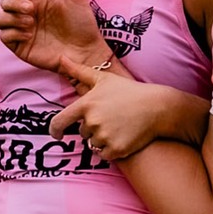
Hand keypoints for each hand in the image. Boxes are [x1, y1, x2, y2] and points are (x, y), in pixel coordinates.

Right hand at [0, 0, 126, 86]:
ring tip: (31, 23)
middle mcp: (25, 12)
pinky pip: (3, 37)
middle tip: (31, 9)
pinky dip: (13, 33)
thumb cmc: (82, 23)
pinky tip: (30, 35)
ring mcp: (20, 29)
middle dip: (13, 3)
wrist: (86, 50)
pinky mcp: (20, 46)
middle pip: (3, 1)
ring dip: (10, 17)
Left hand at [50, 79, 199, 161]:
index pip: (59, 122)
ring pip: (93, 144)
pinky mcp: (116, 150)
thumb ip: (79, 71)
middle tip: (111, 118)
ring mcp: (104, 137)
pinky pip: (104, 155)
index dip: (55, 130)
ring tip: (119, 126)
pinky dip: (111, 150)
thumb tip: (60, 58)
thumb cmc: (129, 91)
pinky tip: (122, 137)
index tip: (57, 134)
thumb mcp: (104, 78)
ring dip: (102, 139)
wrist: (157, 107)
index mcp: (86, 105)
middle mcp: (92, 122)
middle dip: (92, 128)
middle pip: (82, 132)